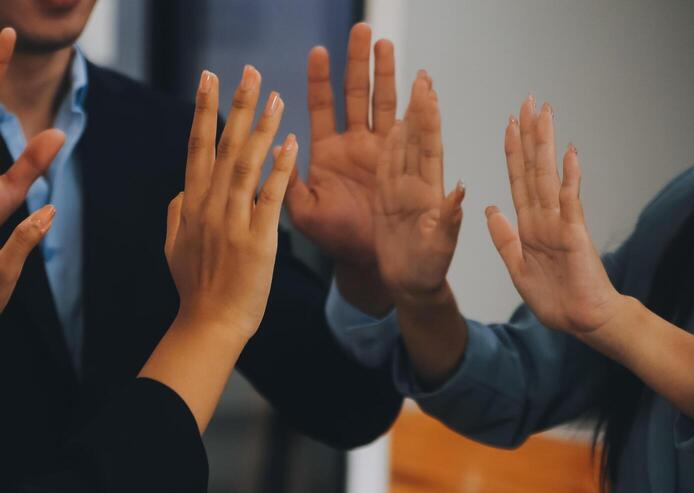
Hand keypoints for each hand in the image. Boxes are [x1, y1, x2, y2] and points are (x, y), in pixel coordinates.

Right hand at [165, 66, 297, 342]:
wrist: (209, 325)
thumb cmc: (195, 289)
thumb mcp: (174, 247)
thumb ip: (177, 213)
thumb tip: (183, 189)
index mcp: (191, 205)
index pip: (197, 148)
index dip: (203, 111)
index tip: (207, 78)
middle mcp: (210, 207)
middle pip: (223, 146)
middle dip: (237, 105)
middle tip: (249, 71)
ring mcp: (233, 223)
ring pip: (247, 165)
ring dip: (262, 128)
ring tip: (277, 96)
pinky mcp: (257, 241)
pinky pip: (270, 198)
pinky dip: (279, 169)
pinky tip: (290, 144)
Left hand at [286, 23, 395, 270]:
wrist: (367, 261)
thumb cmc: (334, 238)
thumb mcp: (303, 211)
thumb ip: (286, 181)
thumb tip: (273, 149)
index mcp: (327, 153)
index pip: (322, 106)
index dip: (320, 79)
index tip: (317, 50)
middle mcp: (354, 145)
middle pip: (357, 93)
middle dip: (357, 62)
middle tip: (360, 29)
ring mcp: (381, 150)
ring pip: (383, 102)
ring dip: (385, 72)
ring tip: (384, 42)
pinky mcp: (405, 161)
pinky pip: (412, 126)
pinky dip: (417, 103)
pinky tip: (421, 79)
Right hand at [374, 72, 464, 304]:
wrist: (412, 287)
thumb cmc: (428, 272)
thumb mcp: (441, 248)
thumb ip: (449, 220)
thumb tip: (460, 190)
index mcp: (430, 194)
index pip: (430, 148)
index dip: (429, 119)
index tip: (429, 91)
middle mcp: (417, 188)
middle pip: (417, 141)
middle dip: (420, 109)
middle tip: (423, 77)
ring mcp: (402, 193)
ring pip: (403, 150)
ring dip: (406, 121)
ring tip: (410, 92)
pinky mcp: (388, 203)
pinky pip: (386, 170)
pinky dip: (389, 148)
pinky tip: (391, 128)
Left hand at [486, 97, 621, 336]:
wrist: (581, 320)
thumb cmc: (554, 297)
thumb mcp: (516, 266)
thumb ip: (504, 237)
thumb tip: (491, 207)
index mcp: (529, 225)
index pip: (519, 180)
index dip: (512, 152)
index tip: (508, 124)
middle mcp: (545, 217)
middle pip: (535, 169)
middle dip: (530, 135)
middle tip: (528, 101)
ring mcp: (561, 223)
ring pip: (550, 177)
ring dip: (547, 145)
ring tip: (545, 113)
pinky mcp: (575, 235)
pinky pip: (571, 203)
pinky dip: (570, 179)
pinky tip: (570, 155)